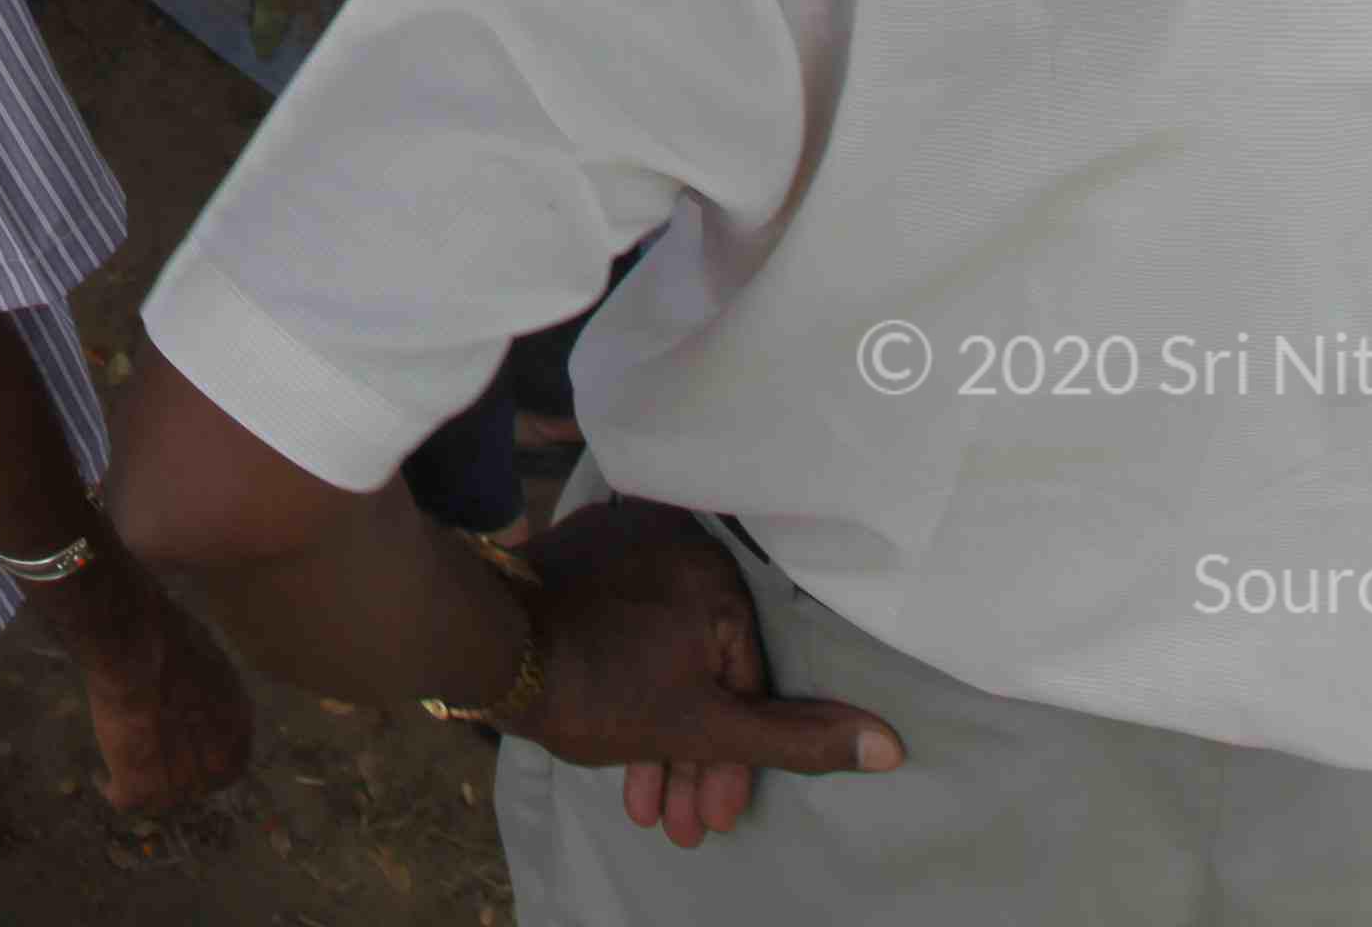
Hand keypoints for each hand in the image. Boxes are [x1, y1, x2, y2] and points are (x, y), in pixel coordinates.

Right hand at [63, 571, 253, 818]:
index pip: (232, 760)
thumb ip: (203, 684)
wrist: (135, 646)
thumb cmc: (165, 633)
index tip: (191, 752)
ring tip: (126, 769)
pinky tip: (105, 778)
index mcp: (236, 725)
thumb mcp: (201, 655)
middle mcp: (217, 759)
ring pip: (164, 798)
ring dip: (148, 785)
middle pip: (200, 785)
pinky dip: (114, 790)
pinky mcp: (140, 785)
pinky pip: (126, 800)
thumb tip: (190, 687)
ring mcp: (181, 778)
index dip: (209, 759)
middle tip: (155, 760)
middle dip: (180, 775)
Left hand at [506, 500, 900, 846]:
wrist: (482, 645)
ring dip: (656, 739)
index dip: (736, 764)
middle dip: (691, 763)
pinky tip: (616, 746)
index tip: (718, 818)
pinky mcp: (578, 560)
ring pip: (659, 659)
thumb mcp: (703, 726)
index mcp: (717, 578)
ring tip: (643, 805)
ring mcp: (621, 549)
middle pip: (702, 675)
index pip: (748, 686)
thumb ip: (794, 739)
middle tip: (678, 824)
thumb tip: (889, 744)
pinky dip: (626, 687)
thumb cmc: (597, 686)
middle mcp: (676, 548)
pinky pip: (624, 632)